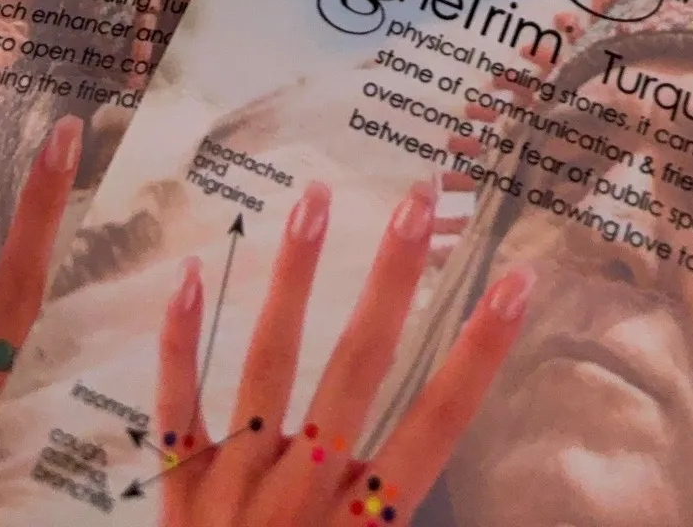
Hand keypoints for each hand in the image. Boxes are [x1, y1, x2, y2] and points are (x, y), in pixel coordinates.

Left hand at [154, 178, 530, 526]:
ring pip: (268, 367)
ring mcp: (235, 489)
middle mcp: (302, 497)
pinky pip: (175, 409)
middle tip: (415, 197)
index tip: (517, 278)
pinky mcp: (179, 496)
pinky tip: (192, 270)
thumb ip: (402, 522)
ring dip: (294, 278)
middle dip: (390, 282)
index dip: (479, 353)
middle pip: (357, 373)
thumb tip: (465, 480)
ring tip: (313, 197)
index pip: (437, 428)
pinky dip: (179, 342)